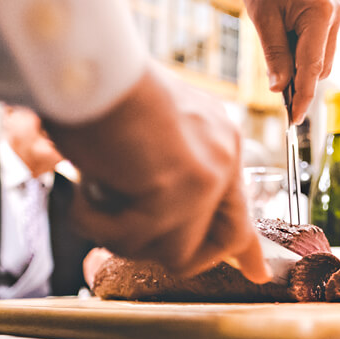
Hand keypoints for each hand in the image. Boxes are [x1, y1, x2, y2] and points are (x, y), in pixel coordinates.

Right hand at [44, 65, 269, 282]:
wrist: (85, 65)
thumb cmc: (97, 92)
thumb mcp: (140, 137)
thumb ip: (157, 172)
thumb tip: (151, 211)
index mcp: (218, 138)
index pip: (241, 206)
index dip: (245, 247)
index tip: (256, 273)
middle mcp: (224, 156)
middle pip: (221, 242)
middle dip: (177, 252)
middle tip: (128, 227)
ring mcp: (207, 177)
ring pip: (173, 252)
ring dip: (121, 231)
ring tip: (95, 188)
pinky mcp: (180, 193)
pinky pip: (134, 241)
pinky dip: (94, 220)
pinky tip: (83, 185)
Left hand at [240, 0, 339, 123]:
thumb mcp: (263, 19)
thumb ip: (274, 55)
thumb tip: (280, 89)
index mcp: (320, 14)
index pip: (313, 66)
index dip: (303, 96)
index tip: (295, 119)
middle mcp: (334, 17)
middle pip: (319, 68)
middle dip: (298, 80)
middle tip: (273, 79)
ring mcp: (335, 19)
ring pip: (320, 62)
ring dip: (299, 68)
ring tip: (277, 47)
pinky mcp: (330, 22)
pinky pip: (318, 51)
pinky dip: (302, 57)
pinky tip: (286, 46)